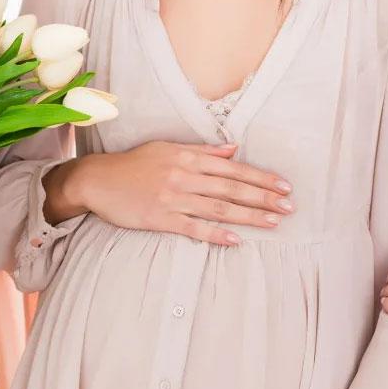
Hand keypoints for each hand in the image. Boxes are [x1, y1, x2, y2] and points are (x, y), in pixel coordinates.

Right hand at [45, 142, 293, 245]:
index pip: (233, 168)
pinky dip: (216, 234)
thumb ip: (202, 151)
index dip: (261, 178)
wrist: (97, 180)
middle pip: (232, 188)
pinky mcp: (160, 218)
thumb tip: (233, 149)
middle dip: (264, 198)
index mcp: (188, 158)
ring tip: (274, 223)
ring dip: (249, 216)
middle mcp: (184, 176)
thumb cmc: (133, 164)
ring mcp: (173, 198)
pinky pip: (194, 228)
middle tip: (290, 208)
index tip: (284, 187)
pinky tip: (236, 240)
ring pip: (219, 208)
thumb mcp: (167, 148)